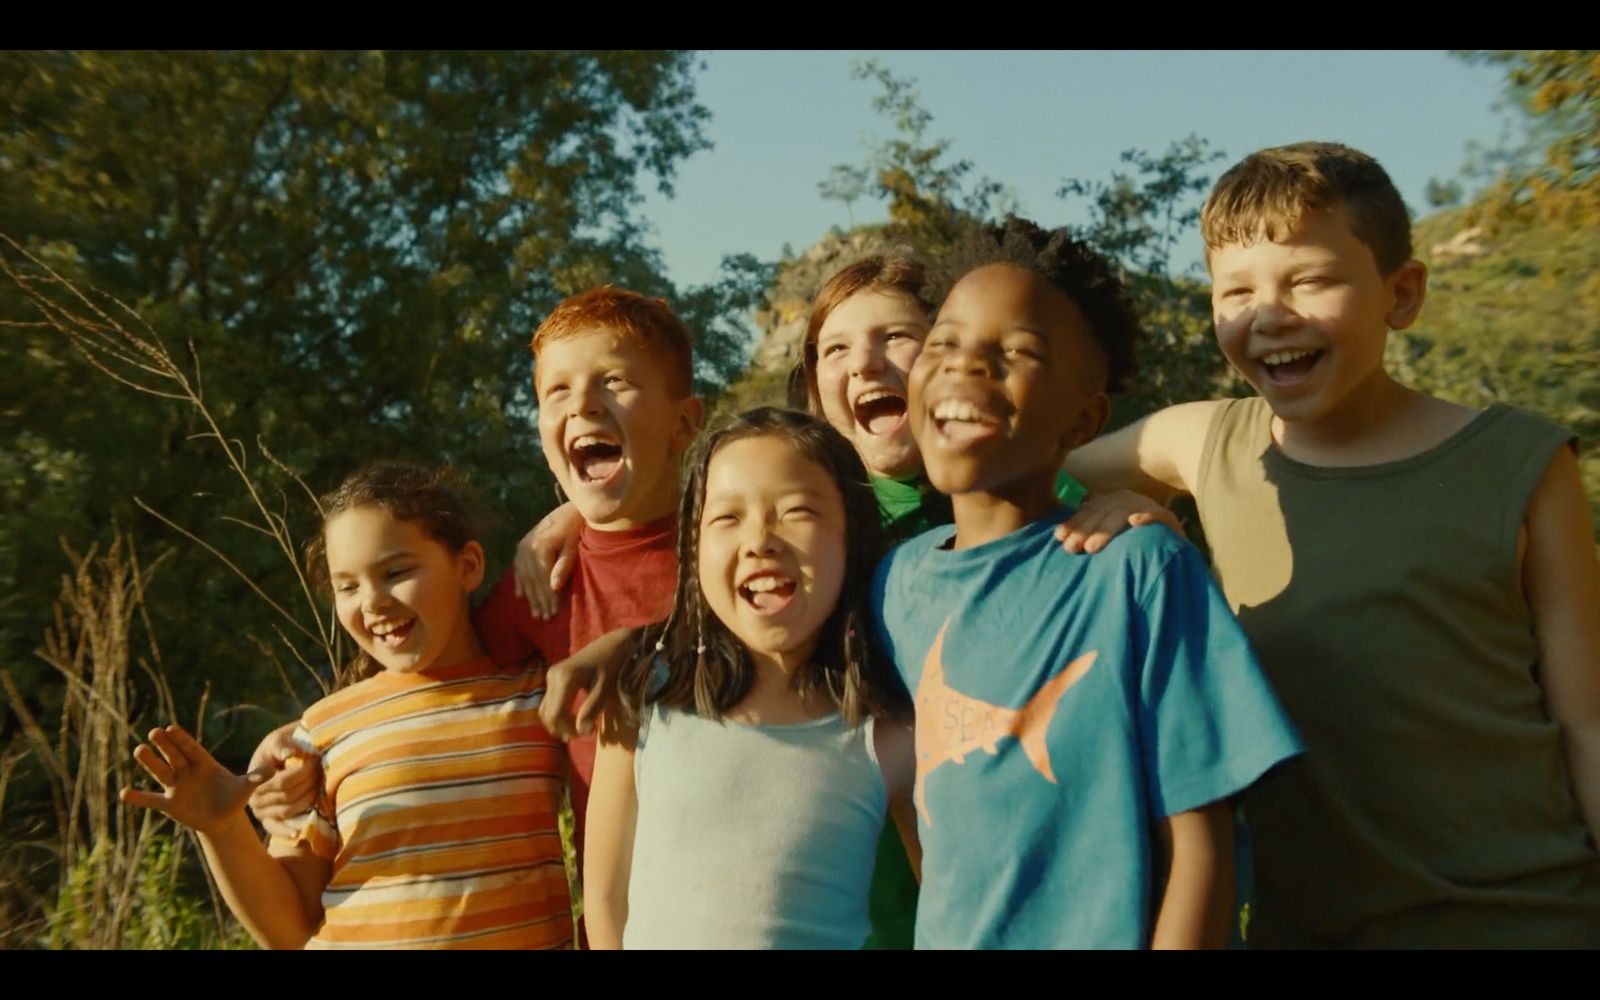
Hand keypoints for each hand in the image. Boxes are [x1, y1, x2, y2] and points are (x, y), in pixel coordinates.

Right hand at [121, 725, 269, 836]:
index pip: (191, 749)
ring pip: (161, 772)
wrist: (223, 819)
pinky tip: (124, 794)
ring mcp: (176, 787)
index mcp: (204, 763)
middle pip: (174, 756)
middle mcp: (187, 772)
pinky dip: (139, 798)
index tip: (170, 728)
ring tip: (139, 750)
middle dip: (165, 746)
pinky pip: (152, 800)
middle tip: (153, 732)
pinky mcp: (170, 804)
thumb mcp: (246, 788)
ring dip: (150, 763)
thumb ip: (256, 778)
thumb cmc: (234, 798)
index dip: (181, 739)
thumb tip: (273, 770)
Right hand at [246, 723, 320, 838]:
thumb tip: (289, 754)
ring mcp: (263, 813)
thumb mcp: (277, 741)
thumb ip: (281, 745)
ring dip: (309, 797)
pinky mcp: (271, 822)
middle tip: (319, 769)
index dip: (301, 772)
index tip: (313, 760)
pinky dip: (289, 830)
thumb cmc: (277, 748)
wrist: (275, 760)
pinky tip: (302, 830)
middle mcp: (255, 801)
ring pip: (291, 809)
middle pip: (289, 797)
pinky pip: (278, 829)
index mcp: (254, 780)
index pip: (282, 782)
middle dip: (308, 783)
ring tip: (318, 783)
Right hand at [513, 502, 582, 620]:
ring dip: (530, 597)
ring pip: (525, 577)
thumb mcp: (573, 546)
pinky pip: (518, 569)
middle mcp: (527, 549)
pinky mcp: (521, 546)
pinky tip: (521, 597)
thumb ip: (564, 565)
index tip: (554, 613)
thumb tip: (554, 588)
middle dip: (539, 601)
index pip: (544, 580)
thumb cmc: (576, 528)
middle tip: (544, 619)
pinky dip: (520, 583)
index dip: (549, 598)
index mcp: (540, 549)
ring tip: (536, 614)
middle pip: (533, 581)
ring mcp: (522, 548)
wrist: (568, 508)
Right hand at [538, 626, 632, 740]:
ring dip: (560, 723)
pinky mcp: (554, 677)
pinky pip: (550, 702)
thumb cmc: (613, 665)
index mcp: (565, 678)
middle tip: (585, 733)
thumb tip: (581, 732)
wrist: (613, 644)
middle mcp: (553, 676)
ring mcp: (551, 676)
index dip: (569, 729)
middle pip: (548, 714)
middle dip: (563, 729)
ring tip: (579, 729)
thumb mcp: (606, 689)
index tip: (590, 732)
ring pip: (546, 710)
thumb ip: (592, 709)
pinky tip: (575, 718)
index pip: (556, 714)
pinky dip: (559, 714)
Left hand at [1055, 489, 1185, 554]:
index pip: (1089, 511)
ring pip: (1124, 515)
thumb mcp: (1108, 531)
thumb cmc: (1132, 541)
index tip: (1059, 538)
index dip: (1074, 523)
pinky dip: (1147, 518)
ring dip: (1107, 529)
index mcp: (1112, 501)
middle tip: (1072, 548)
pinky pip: (1157, 516)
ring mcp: (1147, 507)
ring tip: (1092, 547)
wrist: (1170, 545)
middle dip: (1085, 530)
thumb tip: (1058, 535)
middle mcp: (1127, 500)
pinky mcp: (1167, 518)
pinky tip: (1135, 523)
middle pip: (1103, 512)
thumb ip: (1088, 529)